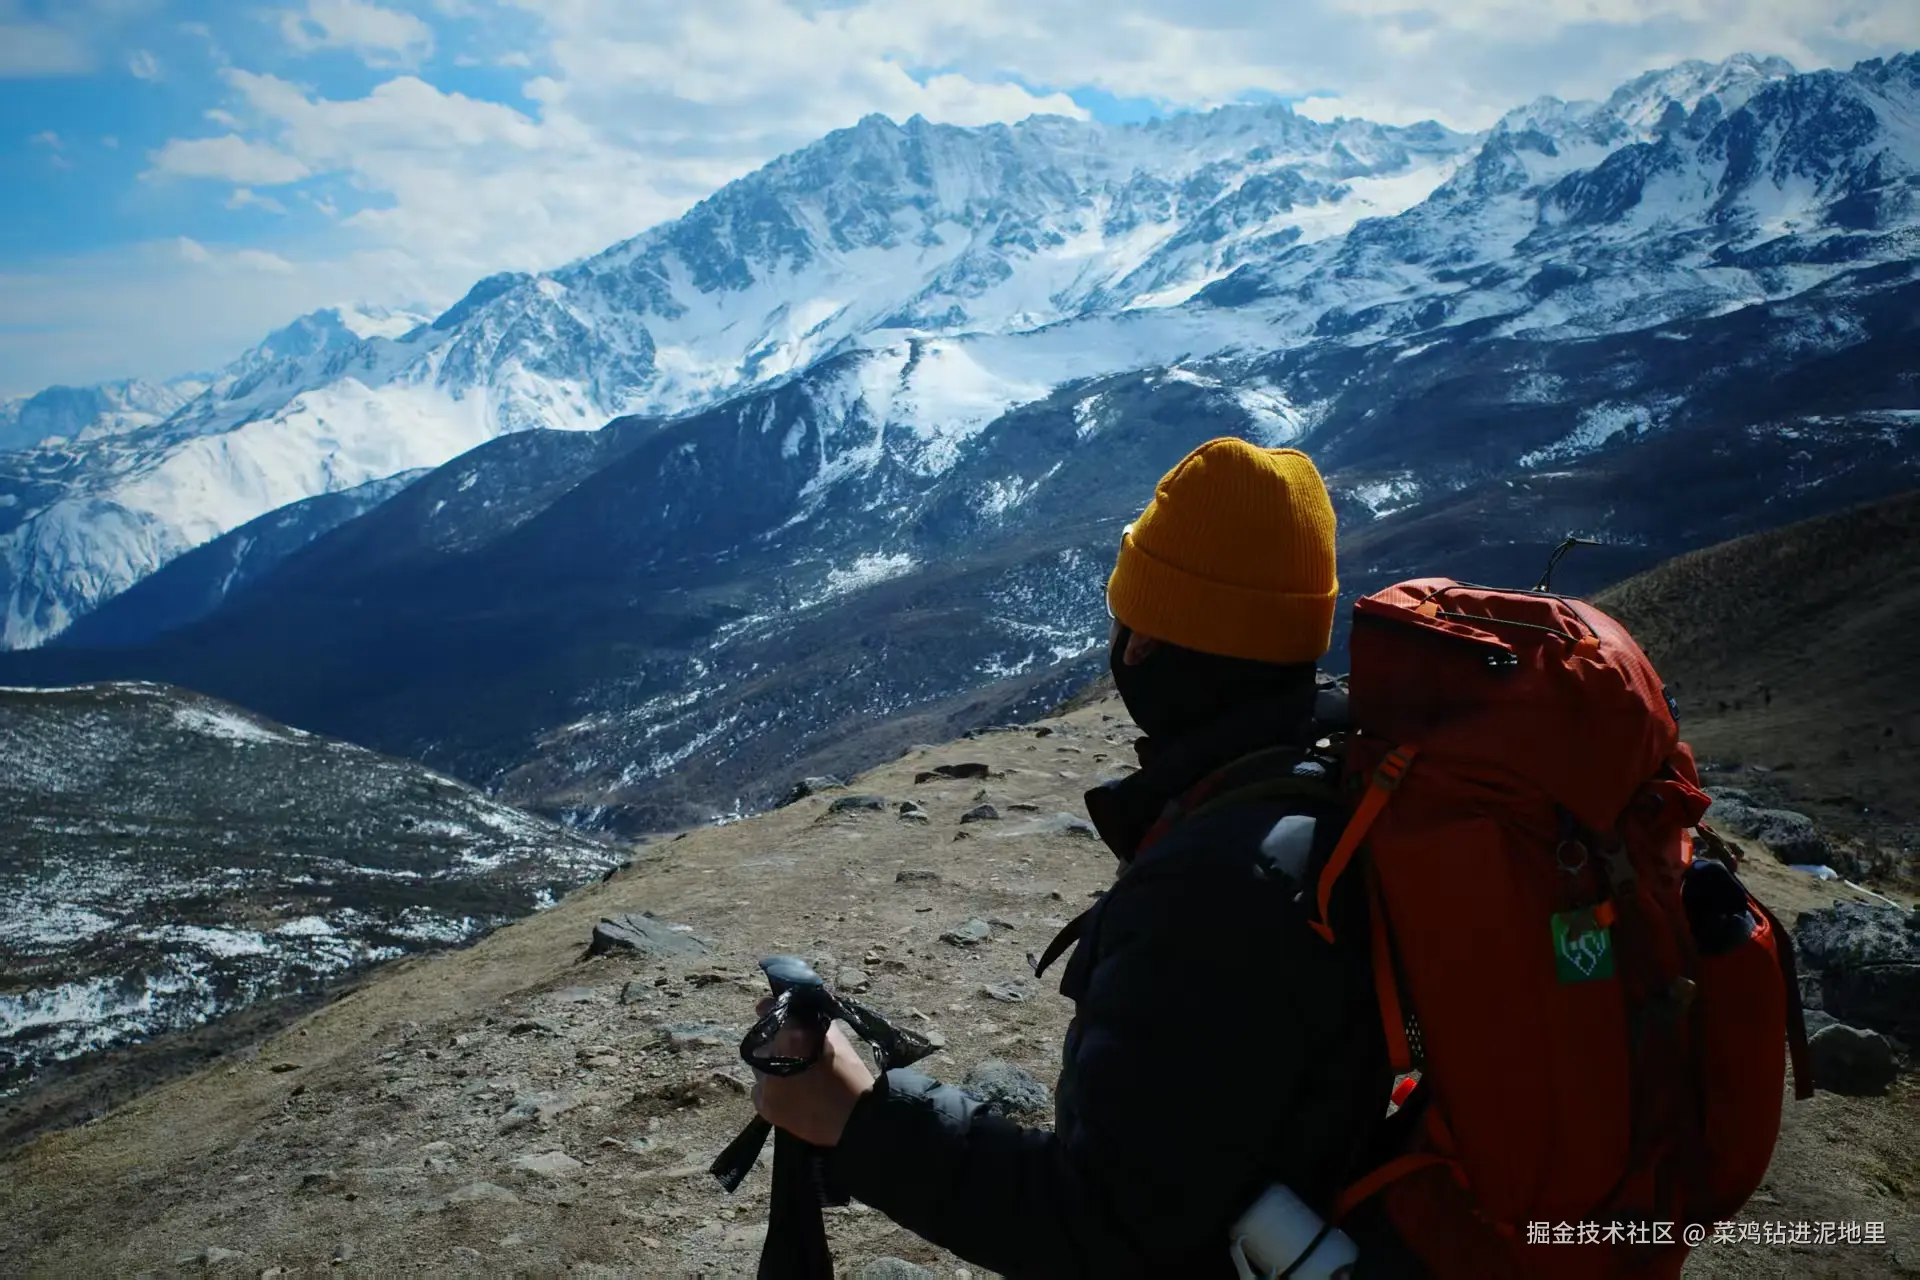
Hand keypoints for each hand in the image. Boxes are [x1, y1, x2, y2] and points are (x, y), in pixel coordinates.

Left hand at [749, 997, 875, 1146]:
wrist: (855, 1118)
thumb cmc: (850, 1075)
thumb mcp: (834, 1038)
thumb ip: (809, 1022)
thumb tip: (794, 1010)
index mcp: (793, 1034)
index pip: (770, 1011)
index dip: (770, 1009)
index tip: (768, 1008)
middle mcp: (774, 1056)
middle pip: (763, 1041)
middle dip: (774, 1042)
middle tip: (789, 1050)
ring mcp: (766, 1082)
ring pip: (759, 1066)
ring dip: (771, 1065)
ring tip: (791, 1073)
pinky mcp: (765, 1105)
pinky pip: (759, 1089)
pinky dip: (770, 1088)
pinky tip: (788, 1091)